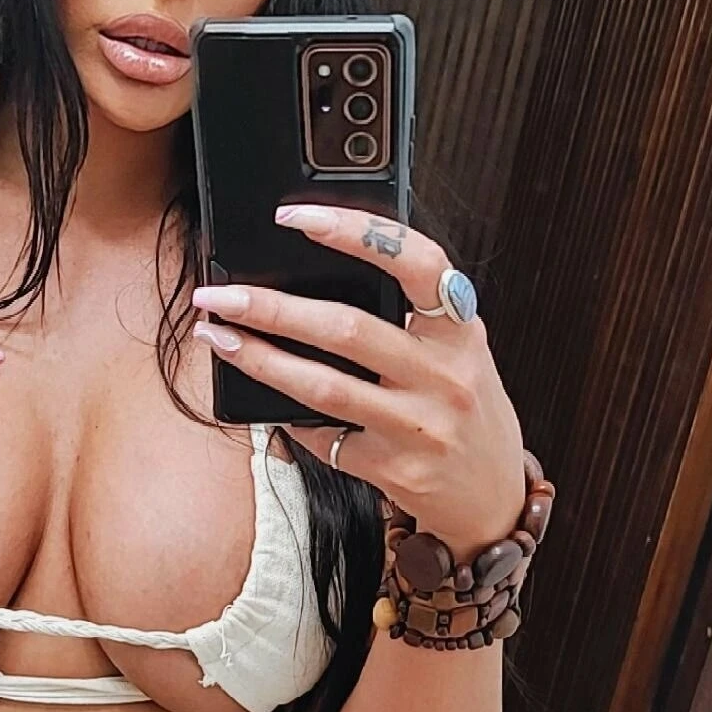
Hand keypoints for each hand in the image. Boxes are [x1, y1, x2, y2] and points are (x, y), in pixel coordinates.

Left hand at [191, 203, 525, 557]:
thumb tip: (318, 275)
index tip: (295, 216)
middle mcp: (446, 375)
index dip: (355, 231)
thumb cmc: (465, 409)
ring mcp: (421, 426)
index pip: (415, 261)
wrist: (493, 495)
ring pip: (323, 386)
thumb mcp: (457, 351)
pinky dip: (289, 417)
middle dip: (270, 307)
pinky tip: (264, 402)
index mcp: (462, 329)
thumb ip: (412, 316)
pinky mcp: (395, 469)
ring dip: (260, 359)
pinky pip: (325, 436)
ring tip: (219, 337)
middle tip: (219, 294)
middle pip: (346, 328)